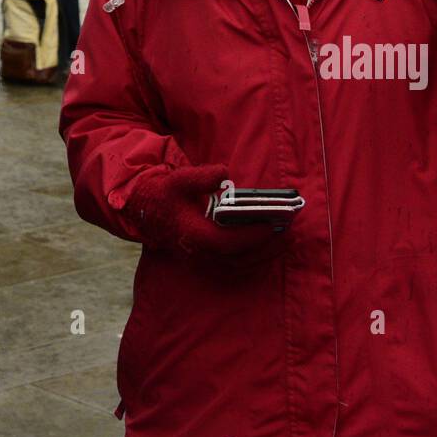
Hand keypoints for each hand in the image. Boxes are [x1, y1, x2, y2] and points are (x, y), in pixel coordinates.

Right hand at [125, 164, 288, 262]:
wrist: (146, 210)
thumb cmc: (164, 194)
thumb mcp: (179, 180)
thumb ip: (201, 177)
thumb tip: (225, 174)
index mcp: (194, 235)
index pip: (228, 241)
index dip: (252, 235)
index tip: (273, 225)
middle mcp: (201, 252)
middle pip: (240, 257)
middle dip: (266, 246)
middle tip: (290, 232)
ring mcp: (204, 258)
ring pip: (240, 262)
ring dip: (264, 252)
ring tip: (286, 236)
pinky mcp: (208, 257)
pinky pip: (237, 261)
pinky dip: (255, 254)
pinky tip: (270, 242)